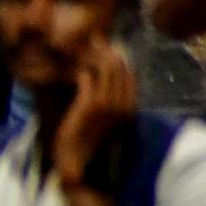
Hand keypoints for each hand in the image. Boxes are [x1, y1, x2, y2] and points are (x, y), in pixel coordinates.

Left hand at [51, 38, 136, 182]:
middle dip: (108, 50)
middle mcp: (123, 106)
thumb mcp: (107, 124)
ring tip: (86, 43)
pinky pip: (87, 79)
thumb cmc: (91, 147)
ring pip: (105, 70)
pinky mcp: (89, 107)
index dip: (121, 59)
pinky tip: (74, 66)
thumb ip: (110, 106)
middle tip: (97, 37)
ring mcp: (107, 106)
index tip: (111, 45)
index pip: (130, 77)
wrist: (82, 168)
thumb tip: (104, 88)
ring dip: (95, 54)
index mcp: (130, 110)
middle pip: (120, 69)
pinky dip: (81, 69)